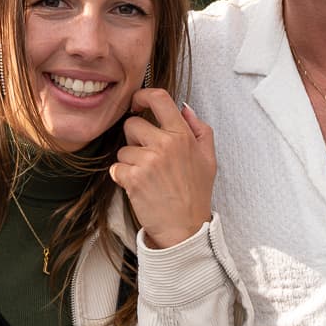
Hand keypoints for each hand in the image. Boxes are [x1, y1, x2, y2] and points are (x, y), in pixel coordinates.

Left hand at [113, 90, 213, 249]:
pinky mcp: (134, 178)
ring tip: (148, 178)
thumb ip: (200, 130)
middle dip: (134, 139)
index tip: (136, 103)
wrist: (186, 229)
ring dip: (129, 162)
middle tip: (148, 158)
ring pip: (123, 149)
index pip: (159, 98)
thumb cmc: (196, 194)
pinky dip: (123, 177)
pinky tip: (138, 188)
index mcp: (183, 135)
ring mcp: (149, 161)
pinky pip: (116, 168)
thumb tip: (185, 108)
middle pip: (132, 125)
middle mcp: (166, 144)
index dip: (142, 96)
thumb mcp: (208, 158)